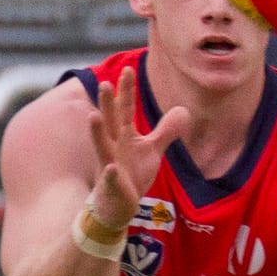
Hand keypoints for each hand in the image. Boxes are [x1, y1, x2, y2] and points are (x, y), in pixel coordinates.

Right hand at [88, 64, 187, 227]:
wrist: (117, 206)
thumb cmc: (131, 175)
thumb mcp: (151, 151)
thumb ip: (165, 131)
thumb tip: (183, 111)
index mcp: (124, 135)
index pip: (125, 109)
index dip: (127, 91)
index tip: (128, 69)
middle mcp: (114, 146)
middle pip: (110, 122)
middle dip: (107, 104)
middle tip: (104, 83)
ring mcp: (110, 165)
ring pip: (101, 146)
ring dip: (97, 132)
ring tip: (93, 115)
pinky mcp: (111, 185)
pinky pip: (110, 179)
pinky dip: (110, 174)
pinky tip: (111, 168)